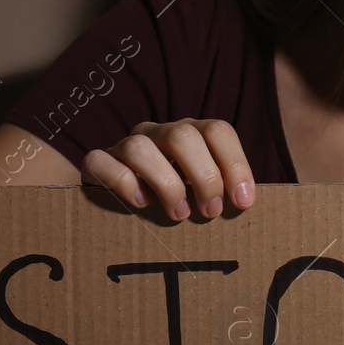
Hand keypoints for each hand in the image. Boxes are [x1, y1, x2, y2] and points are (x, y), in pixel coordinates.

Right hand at [83, 120, 256, 220]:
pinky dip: (124, 184)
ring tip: (179, 214)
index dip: (235, 164)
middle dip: (203, 176)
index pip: (217, 131)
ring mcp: (126, 144)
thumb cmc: (173, 200)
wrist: (119, 204)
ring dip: (166, 184)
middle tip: (211, 211)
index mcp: (190, 134)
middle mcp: (158, 133)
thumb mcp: (201, 192)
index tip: (243, 202)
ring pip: (140, 147)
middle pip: (183, 135)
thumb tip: (246, 204)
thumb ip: (222, 191)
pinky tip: (141, 204)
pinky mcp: (98, 162)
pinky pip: (102, 162)